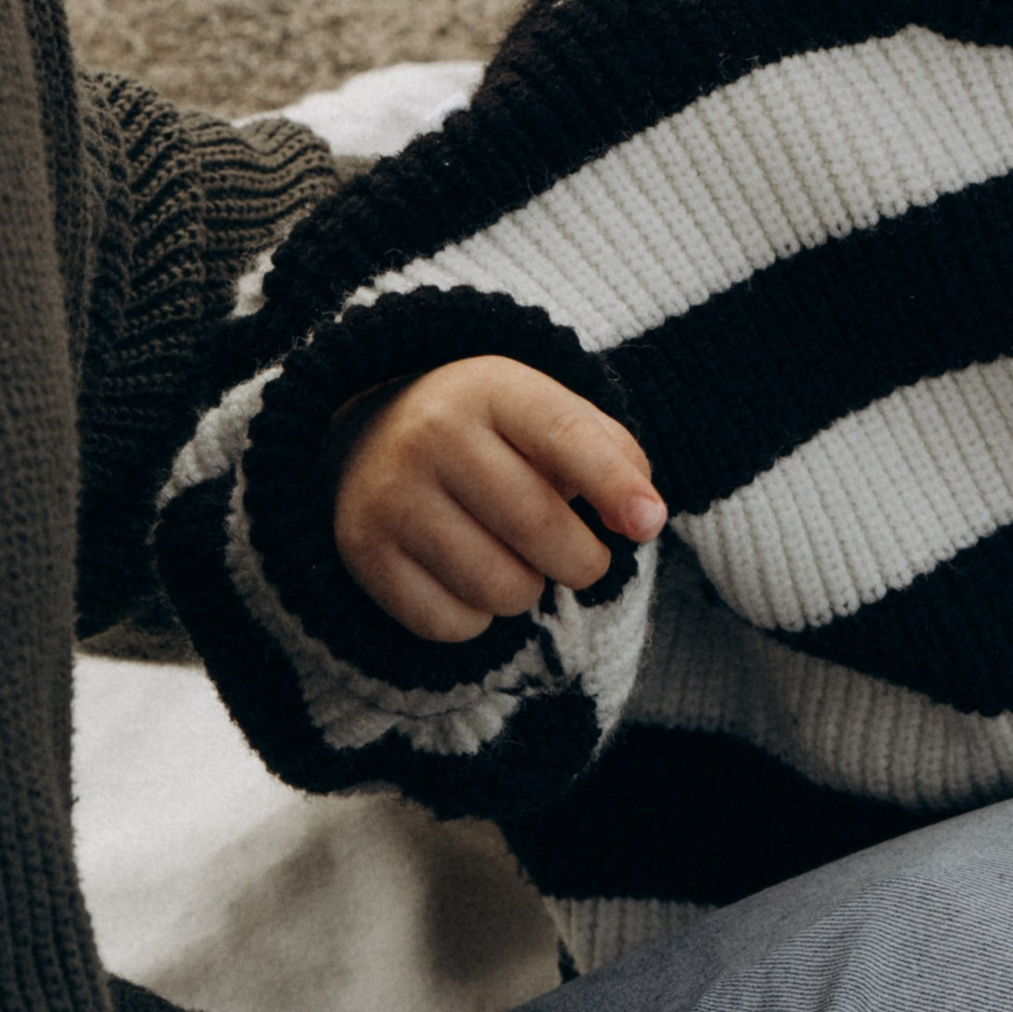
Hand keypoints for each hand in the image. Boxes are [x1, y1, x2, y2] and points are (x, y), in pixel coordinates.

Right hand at [332, 356, 666, 643]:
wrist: (369, 435)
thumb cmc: (487, 434)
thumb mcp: (543, 414)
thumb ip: (607, 453)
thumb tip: (643, 518)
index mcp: (490, 387)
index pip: (565, 436)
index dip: (614, 485)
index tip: (650, 524)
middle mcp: (432, 433)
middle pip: (540, 526)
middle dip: (583, 560)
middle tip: (583, 558)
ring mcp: (391, 494)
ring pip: (500, 588)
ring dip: (527, 591)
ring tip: (512, 558)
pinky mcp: (362, 551)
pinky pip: (452, 624)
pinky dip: (477, 618)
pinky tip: (465, 576)